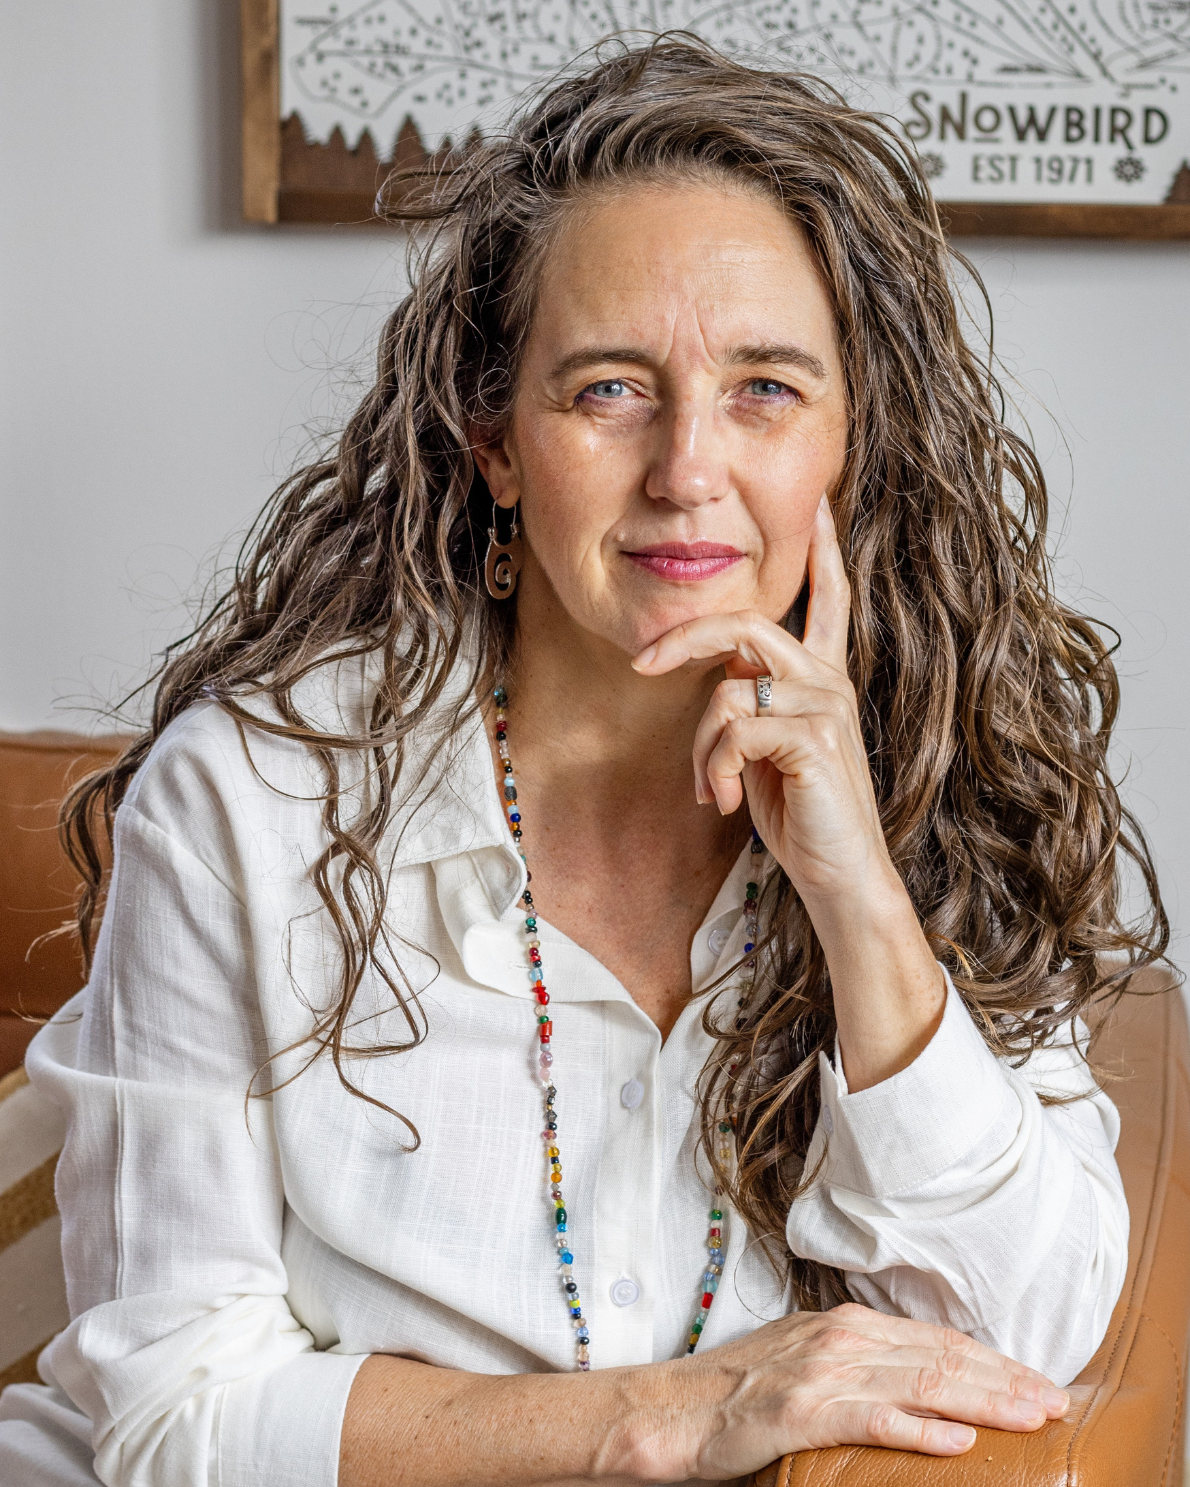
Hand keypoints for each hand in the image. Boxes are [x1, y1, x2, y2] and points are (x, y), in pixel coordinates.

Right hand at [619, 1304, 1070, 1481]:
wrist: (671, 1409)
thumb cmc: (738, 1392)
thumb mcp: (806, 1361)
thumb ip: (859, 1363)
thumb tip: (919, 1379)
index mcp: (845, 1325)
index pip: (937, 1341)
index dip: (993, 1361)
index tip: (1038, 1380)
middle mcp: (841, 1339)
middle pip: (940, 1357)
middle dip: (1005, 1380)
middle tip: (1055, 1401)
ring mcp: (822, 1373)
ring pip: (920, 1384)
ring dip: (982, 1402)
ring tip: (1029, 1418)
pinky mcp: (802, 1411)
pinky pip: (872, 1420)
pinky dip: (919, 1431)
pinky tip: (956, 1443)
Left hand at [631, 496, 886, 914]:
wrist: (842, 877)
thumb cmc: (801, 815)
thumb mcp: (769, 750)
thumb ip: (751, 703)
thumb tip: (713, 684)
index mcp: (822, 677)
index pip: (830, 598)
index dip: (823, 551)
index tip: (821, 506)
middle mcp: (829, 680)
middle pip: (744, 624)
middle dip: (682, 641)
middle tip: (640, 665)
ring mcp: (826, 706)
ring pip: (725, 690)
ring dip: (701, 747)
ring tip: (711, 789)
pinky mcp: (813, 739)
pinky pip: (732, 729)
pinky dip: (716, 768)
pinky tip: (727, 801)